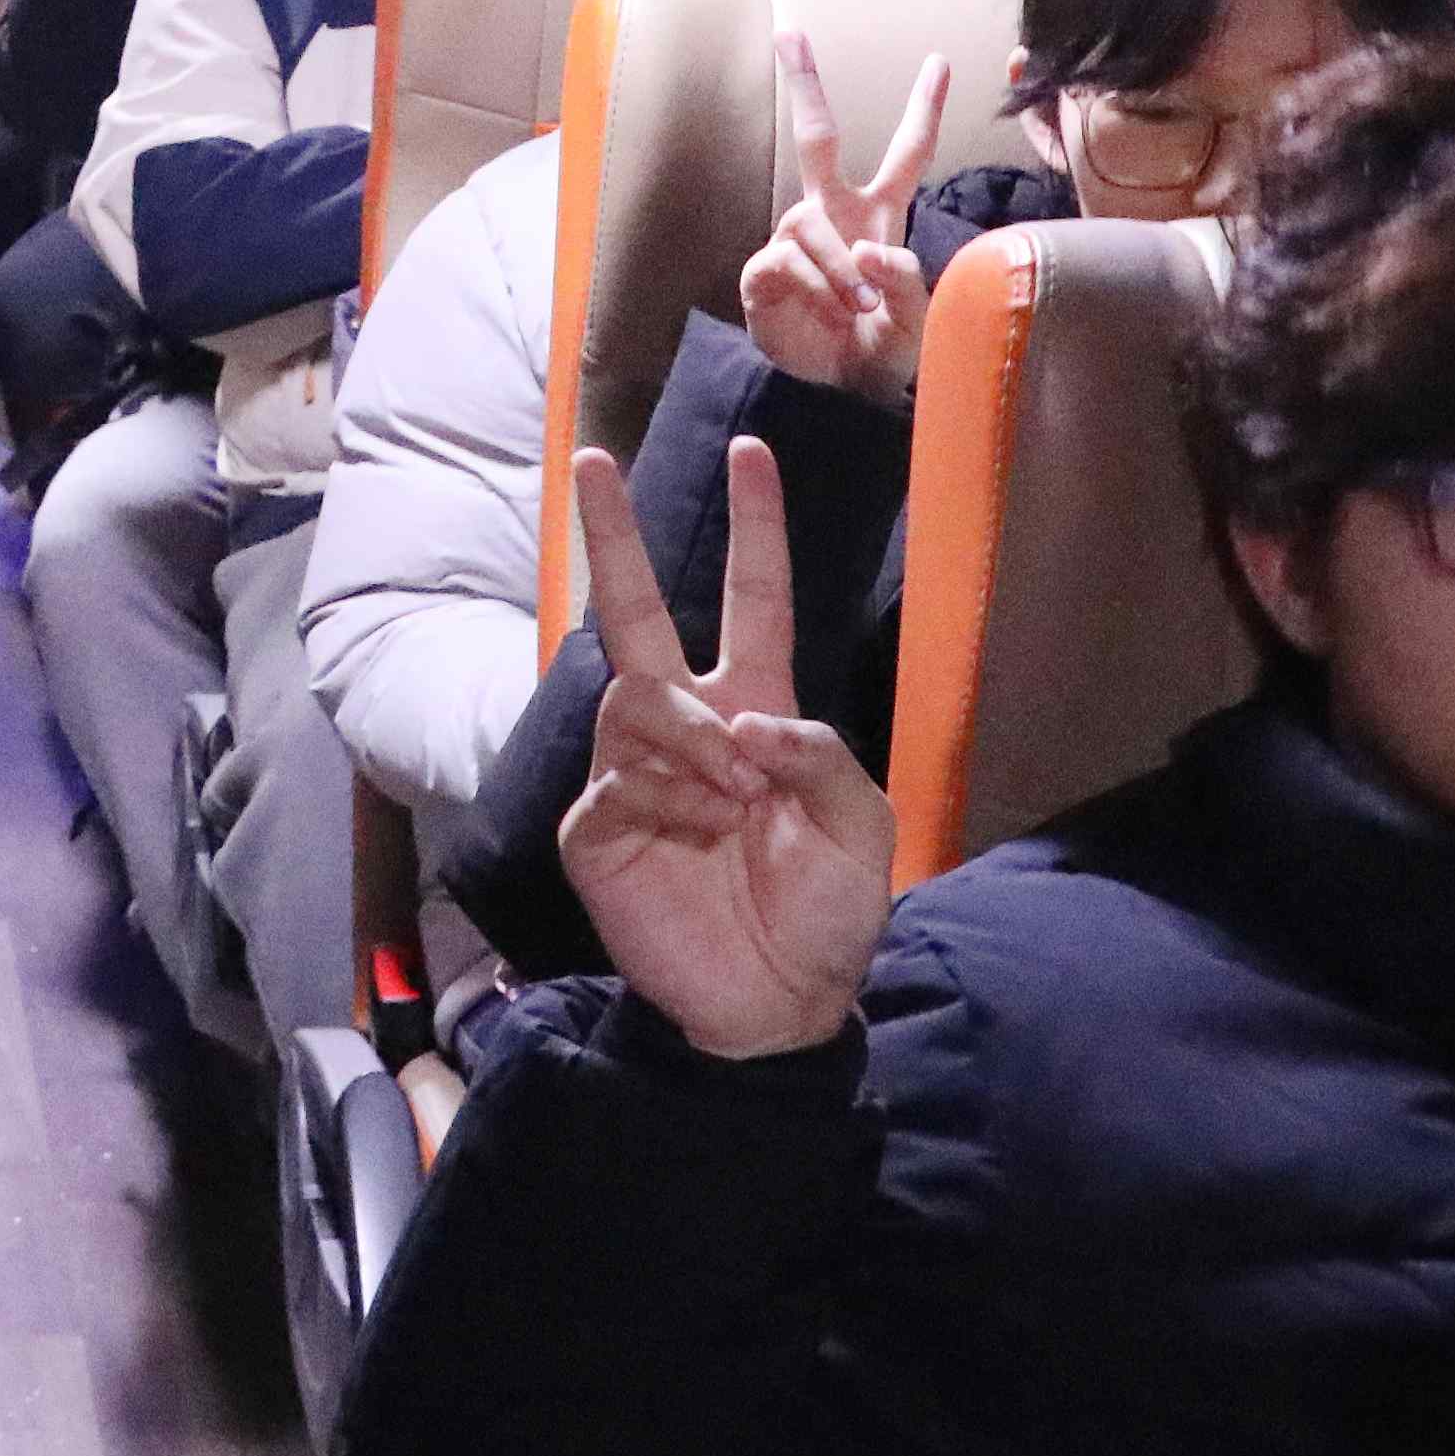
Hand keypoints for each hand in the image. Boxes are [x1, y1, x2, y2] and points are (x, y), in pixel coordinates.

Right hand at [553, 441, 889, 1060]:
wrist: (776, 1003)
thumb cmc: (826, 913)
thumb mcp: (863, 828)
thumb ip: (822, 756)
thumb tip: (744, 721)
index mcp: (758, 711)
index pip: (753, 600)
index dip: (755, 529)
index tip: (752, 453)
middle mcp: (689, 728)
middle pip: (637, 611)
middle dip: (615, 535)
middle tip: (592, 461)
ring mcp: (635, 774)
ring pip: (635, 697)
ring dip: (689, 736)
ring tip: (732, 796)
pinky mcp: (598, 827)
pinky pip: (617, 776)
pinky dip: (667, 793)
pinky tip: (701, 827)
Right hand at [736, 32, 941, 408]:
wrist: (847, 387)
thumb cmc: (888, 346)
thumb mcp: (919, 320)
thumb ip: (908, 282)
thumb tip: (870, 248)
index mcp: (881, 214)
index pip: (909, 155)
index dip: (925, 109)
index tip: (941, 61)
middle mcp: (835, 214)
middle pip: (818, 139)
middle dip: (805, 85)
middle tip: (790, 33)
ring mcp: (797, 240)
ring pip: (809, 221)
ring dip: (838, 265)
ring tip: (859, 306)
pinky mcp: (765, 271)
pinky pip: (785, 260)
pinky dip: (814, 286)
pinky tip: (829, 311)